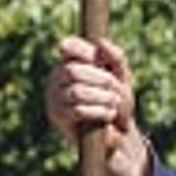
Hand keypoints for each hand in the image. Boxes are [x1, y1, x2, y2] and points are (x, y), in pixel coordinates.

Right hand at [46, 36, 152, 175]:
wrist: (116, 133)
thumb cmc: (116, 100)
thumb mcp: (122, 76)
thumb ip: (116, 57)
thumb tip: (101, 42)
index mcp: (70, 61)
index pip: (69, 46)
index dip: (85, 52)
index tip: (103, 63)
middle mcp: (56, 76)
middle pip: (73, 70)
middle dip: (101, 80)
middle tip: (115, 90)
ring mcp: (53, 96)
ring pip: (77, 91)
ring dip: (101, 97)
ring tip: (113, 104)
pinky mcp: (57, 116)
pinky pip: (76, 110)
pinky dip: (97, 111)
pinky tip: (107, 115)